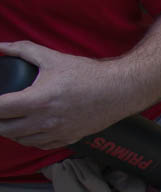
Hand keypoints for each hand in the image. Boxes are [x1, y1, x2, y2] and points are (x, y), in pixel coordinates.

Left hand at [0, 41, 127, 148]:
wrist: (118, 91)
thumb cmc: (87, 75)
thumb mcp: (52, 58)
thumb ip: (22, 50)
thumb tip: (0, 46)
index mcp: (38, 100)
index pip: (0, 109)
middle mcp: (46, 121)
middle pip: (5, 129)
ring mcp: (57, 132)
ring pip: (21, 139)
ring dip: (10, 131)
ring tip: (9, 120)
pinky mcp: (68, 139)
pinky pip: (39, 145)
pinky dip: (28, 139)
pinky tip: (27, 129)